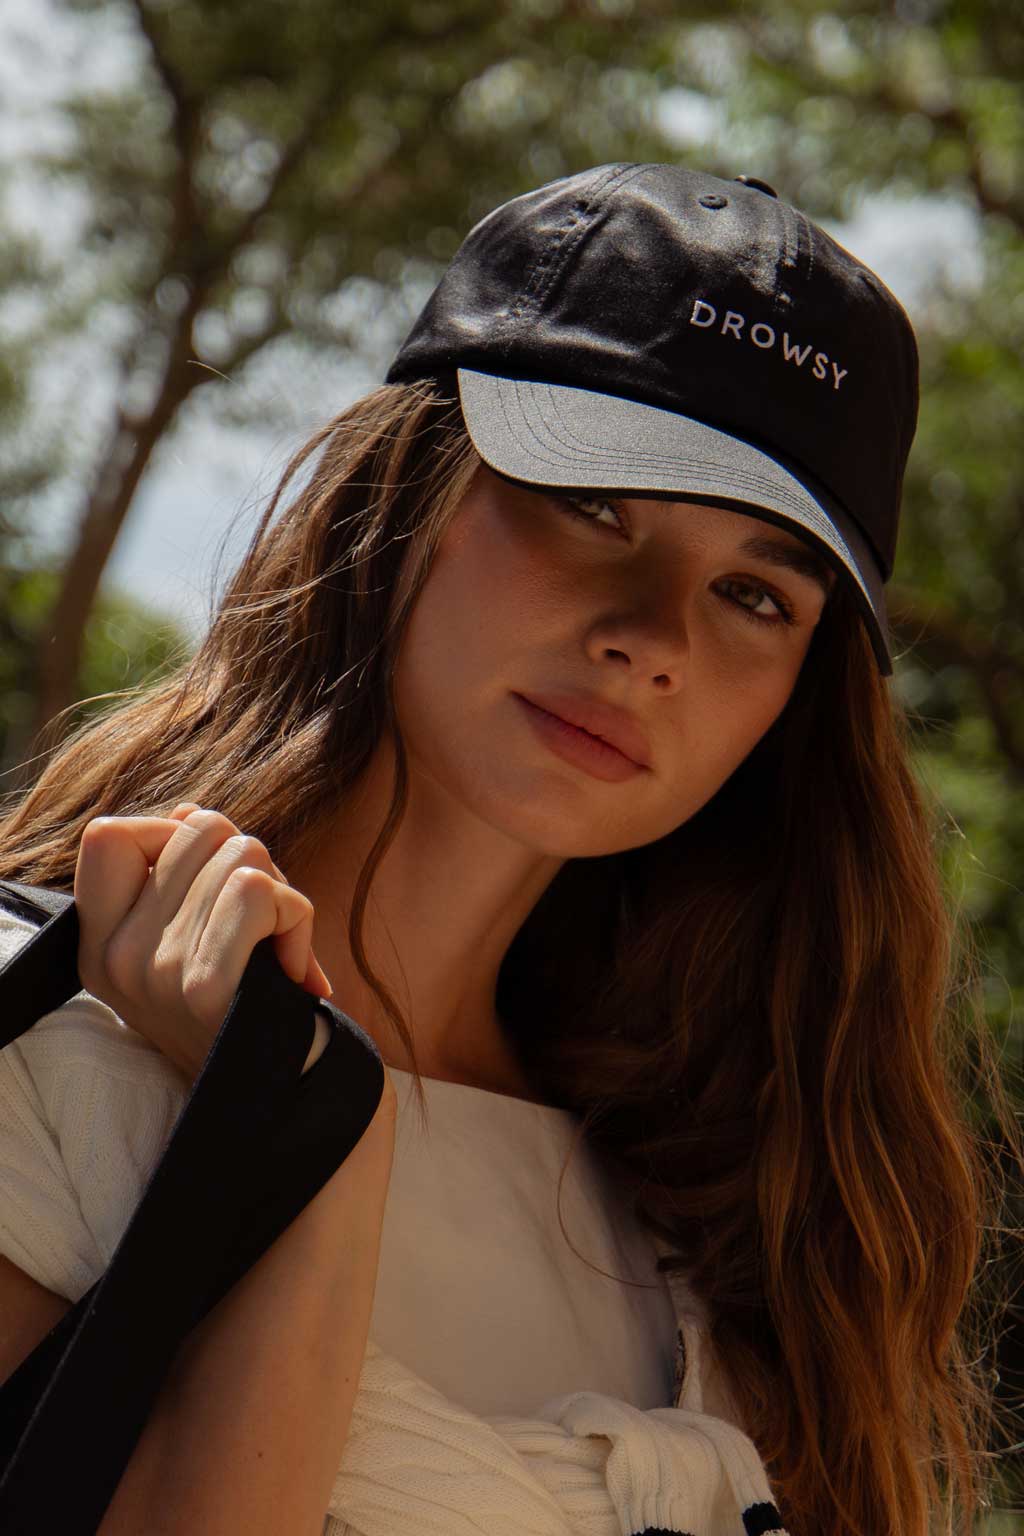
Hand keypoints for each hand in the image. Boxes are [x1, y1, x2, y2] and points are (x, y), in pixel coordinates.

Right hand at [74, 803, 333, 1083]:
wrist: (286, 1097)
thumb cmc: (251, 1004)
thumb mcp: (196, 939)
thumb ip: (183, 872)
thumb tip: (190, 813)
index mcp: (101, 945)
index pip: (108, 835)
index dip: (172, 834)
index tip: (206, 887)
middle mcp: (115, 958)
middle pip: (199, 826)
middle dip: (251, 861)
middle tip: (260, 926)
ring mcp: (154, 972)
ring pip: (242, 851)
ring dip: (283, 893)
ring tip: (278, 950)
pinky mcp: (203, 986)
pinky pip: (260, 891)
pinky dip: (298, 917)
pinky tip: (296, 970)